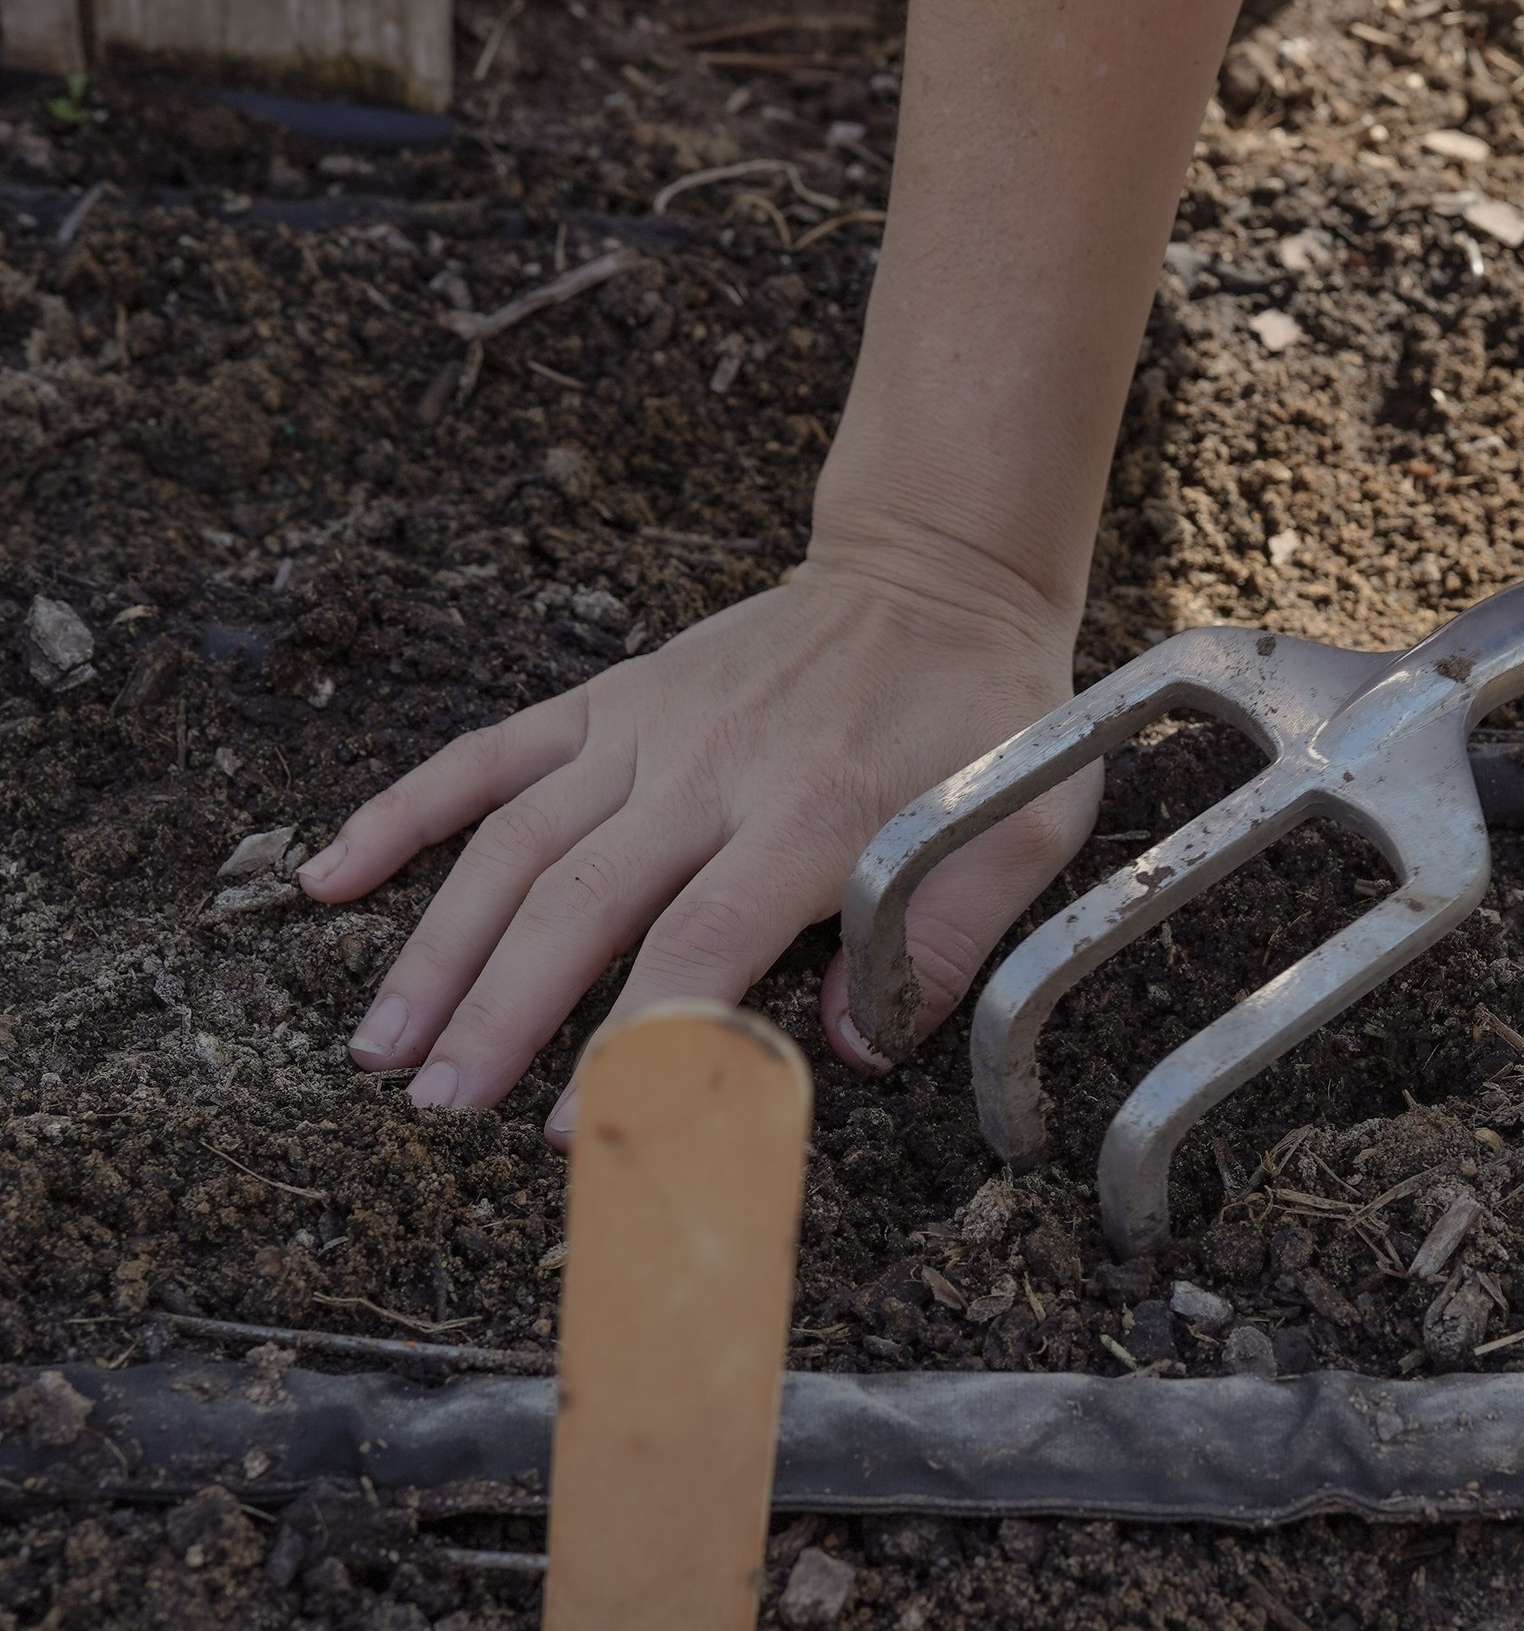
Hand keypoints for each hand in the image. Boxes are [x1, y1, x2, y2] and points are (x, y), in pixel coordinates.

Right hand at [299, 534, 1098, 1143]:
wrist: (937, 574)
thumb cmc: (984, 717)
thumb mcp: (1020, 831)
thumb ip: (943, 944)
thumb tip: (845, 1049)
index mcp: (816, 812)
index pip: (702, 939)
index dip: (639, 1037)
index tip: (584, 1121)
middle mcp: (712, 769)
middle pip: (580, 902)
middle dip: (501, 1012)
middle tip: (439, 1104)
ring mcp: (648, 727)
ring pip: (514, 840)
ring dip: (439, 944)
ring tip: (381, 1043)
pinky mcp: (612, 698)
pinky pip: (491, 753)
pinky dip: (406, 809)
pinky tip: (331, 874)